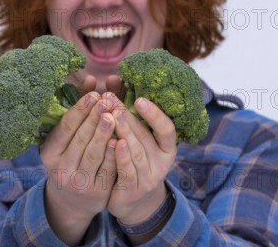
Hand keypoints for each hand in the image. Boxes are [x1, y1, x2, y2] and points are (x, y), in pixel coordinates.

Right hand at [39, 86, 117, 244]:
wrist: (73, 200)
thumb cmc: (70, 158)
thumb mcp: (66, 138)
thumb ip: (80, 108)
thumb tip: (91, 78)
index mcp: (49, 153)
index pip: (65, 129)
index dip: (80, 110)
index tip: (94, 95)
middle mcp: (61, 169)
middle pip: (80, 139)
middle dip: (94, 118)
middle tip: (107, 100)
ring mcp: (79, 182)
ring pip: (94, 154)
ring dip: (105, 133)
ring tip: (114, 115)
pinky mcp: (97, 193)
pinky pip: (108, 169)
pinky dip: (115, 153)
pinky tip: (121, 138)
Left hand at [106, 93, 176, 225]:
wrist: (132, 200)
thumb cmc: (133, 159)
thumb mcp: (135, 136)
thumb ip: (125, 109)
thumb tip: (113, 78)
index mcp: (166, 147)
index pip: (167, 129)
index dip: (155, 114)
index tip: (139, 99)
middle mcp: (161, 162)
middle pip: (145, 136)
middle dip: (127, 116)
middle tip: (110, 99)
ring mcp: (149, 177)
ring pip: (136, 152)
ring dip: (122, 132)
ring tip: (109, 116)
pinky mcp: (134, 189)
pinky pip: (127, 171)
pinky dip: (120, 156)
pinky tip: (111, 142)